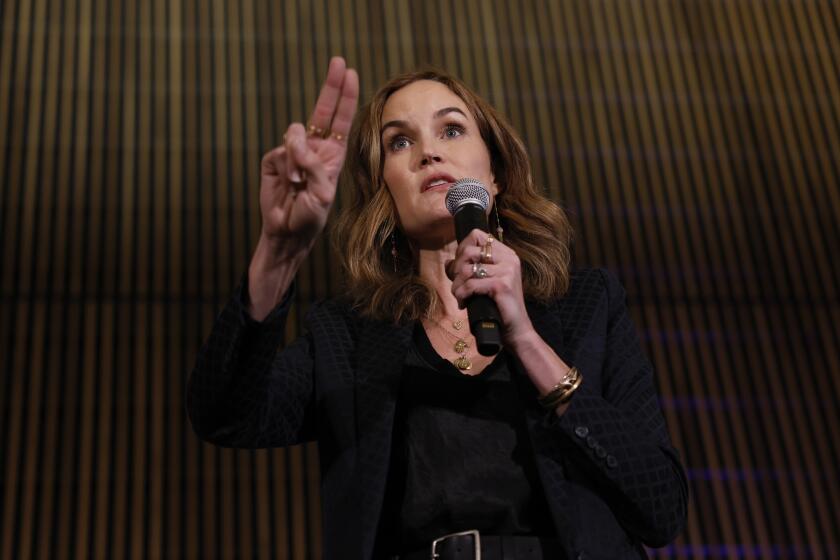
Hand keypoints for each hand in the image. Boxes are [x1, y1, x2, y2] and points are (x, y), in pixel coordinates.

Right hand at [259, 57, 358, 255]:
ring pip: (294, 134)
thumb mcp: (322, 192)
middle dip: (331, 87)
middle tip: (338, 62)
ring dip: (298, 158)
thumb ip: (313, 164)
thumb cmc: (311, 216)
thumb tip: (294, 139)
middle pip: (322, 112)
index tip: (349, 73)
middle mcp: (314, 150)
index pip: (340, 120)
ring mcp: (293, 153)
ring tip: (298, 182)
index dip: (344, 97)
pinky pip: (280, 151)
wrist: (286, 233)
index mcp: (332, 156)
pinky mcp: (274, 160)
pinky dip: (285, 166)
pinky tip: (287, 183)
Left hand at [448, 229, 536, 347]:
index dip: (462, 248)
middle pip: (469, 251)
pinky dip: (461, 295)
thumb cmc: (498, 305)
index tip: (460, 267)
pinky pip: (470, 285)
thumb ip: (469, 269)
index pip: (477, 235)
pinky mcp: (501, 285)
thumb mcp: (484, 282)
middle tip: (458, 284)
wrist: (516, 329)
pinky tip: (463, 304)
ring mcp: (507, 270)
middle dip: (456, 269)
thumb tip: (449, 262)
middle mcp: (509, 258)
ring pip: (466, 269)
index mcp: (506, 254)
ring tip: (460, 296)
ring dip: (457, 285)